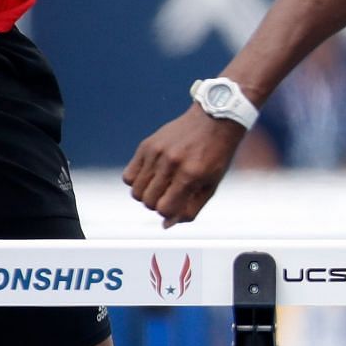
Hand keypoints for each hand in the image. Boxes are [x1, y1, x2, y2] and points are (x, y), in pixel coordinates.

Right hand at [123, 107, 247, 227]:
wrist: (215, 120)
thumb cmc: (216, 156)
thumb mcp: (212, 185)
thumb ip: (191, 208)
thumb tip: (166, 224)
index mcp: (191, 175)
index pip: (164, 209)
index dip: (169, 213)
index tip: (176, 206)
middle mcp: (171, 163)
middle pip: (148, 201)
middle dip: (157, 205)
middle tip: (169, 196)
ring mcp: (156, 153)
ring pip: (136, 191)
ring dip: (146, 195)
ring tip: (160, 187)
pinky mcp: (146, 146)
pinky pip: (128, 176)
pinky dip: (136, 182)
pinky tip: (151, 177)